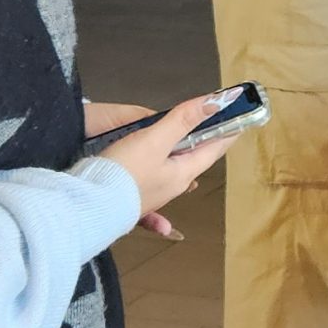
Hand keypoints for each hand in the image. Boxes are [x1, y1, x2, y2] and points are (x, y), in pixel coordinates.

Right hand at [98, 94, 238, 238]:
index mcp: (182, 173)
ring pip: (173, 177)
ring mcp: (152, 198)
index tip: (238, 123)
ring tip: (188, 154)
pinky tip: (166, 225)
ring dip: (183, 165)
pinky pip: (151, 198)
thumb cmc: (125, 171)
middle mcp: (171, 188)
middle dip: (203, 147)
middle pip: (192, 163)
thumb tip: (215, 102)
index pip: (211, 150)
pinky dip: (162, 203)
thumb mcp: (155, 139)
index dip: (225, 135)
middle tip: (211, 131)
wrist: (88, 205)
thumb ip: (183, 120)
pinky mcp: (132, 203)